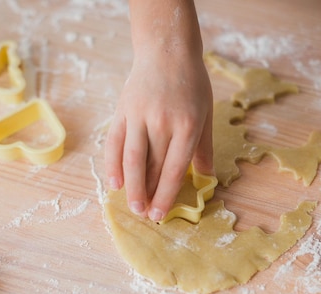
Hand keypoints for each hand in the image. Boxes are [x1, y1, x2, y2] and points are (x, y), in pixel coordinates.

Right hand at [105, 49, 213, 221]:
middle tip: (145, 215)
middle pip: (152, 167)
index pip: (174, 169)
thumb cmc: (192, 84)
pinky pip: (115, 142)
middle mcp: (162, 123)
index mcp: (187, 126)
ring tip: (132, 206)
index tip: (160, 214)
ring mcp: (140, 116)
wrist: (167, 50)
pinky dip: (113, 164)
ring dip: (131, 186)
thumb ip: (204, 148)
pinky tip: (115, 182)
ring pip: (132, 158)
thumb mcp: (206, 113)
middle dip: (148, 195)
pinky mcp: (123, 110)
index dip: (166, 195)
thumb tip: (207, 178)